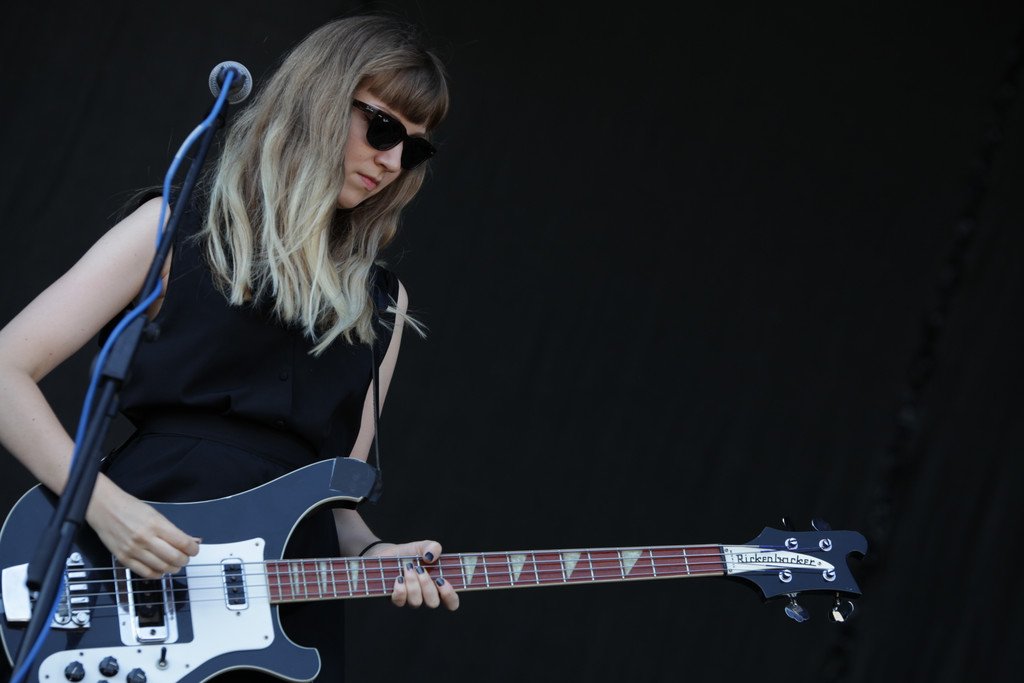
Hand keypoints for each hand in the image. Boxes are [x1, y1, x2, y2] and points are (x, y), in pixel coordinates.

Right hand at [86, 478, 200, 577]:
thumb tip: (193, 540)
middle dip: (185, 560)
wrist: (104, 508)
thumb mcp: (156, 514)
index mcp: (156, 525)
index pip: (183, 543)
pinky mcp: (123, 558)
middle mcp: (145, 538)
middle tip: (185, 557)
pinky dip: (157, 574)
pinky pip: (145, 573)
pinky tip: (160, 569)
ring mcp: (133, 550)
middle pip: (174, 558)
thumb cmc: (129, 508)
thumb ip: (174, 530)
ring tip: (174, 563)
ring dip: (173, 568)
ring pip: (162, 567)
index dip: (193, 549)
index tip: (194, 549)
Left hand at [365, 540, 459, 610]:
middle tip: (420, 569)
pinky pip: (400, 601)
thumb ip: (433, 547)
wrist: (389, 553)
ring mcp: (411, 599)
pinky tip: (398, 577)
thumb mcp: (423, 546)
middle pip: (433, 603)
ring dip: (413, 584)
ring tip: (408, 568)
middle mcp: (426, 596)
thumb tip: (431, 557)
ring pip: (416, 602)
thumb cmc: (410, 553)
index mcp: (438, 586)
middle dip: (427, 586)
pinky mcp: (396, 599)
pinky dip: (400, 589)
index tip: (441, 580)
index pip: (451, 602)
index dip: (450, 596)